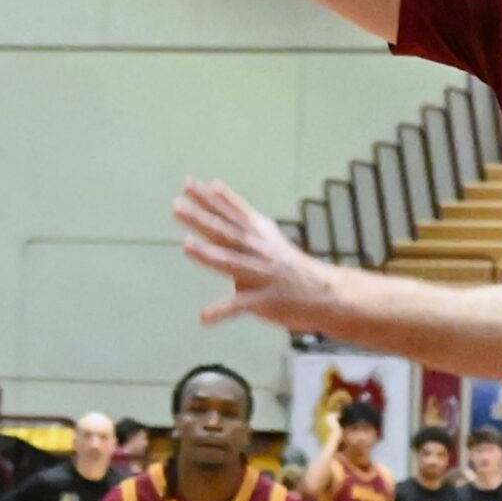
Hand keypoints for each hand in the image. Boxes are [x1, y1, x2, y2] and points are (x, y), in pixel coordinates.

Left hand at [174, 178, 333, 329]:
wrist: (325, 292)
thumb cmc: (288, 264)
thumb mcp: (265, 233)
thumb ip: (239, 212)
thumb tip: (215, 186)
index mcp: (257, 234)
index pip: (231, 213)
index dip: (209, 199)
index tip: (188, 184)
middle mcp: (259, 250)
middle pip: (226, 233)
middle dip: (201, 220)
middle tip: (176, 207)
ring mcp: (262, 274)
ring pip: (232, 263)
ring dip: (210, 255)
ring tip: (187, 246)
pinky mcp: (265, 300)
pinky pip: (241, 306)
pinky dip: (222, 311)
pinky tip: (204, 316)